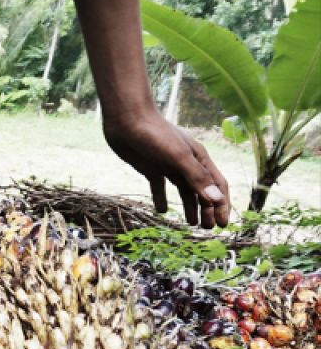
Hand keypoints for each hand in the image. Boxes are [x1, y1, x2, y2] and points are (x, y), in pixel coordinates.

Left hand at [103, 108, 230, 228]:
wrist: (126, 119)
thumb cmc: (155, 134)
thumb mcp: (178, 157)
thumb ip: (196, 177)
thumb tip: (215, 200)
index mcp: (199, 159)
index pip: (217, 185)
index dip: (221, 205)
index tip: (222, 224)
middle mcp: (187, 163)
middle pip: (202, 190)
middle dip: (207, 209)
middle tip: (206, 229)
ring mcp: (168, 165)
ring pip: (184, 190)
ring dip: (189, 206)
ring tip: (191, 223)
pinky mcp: (150, 167)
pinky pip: (159, 187)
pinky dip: (161, 199)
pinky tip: (160, 211)